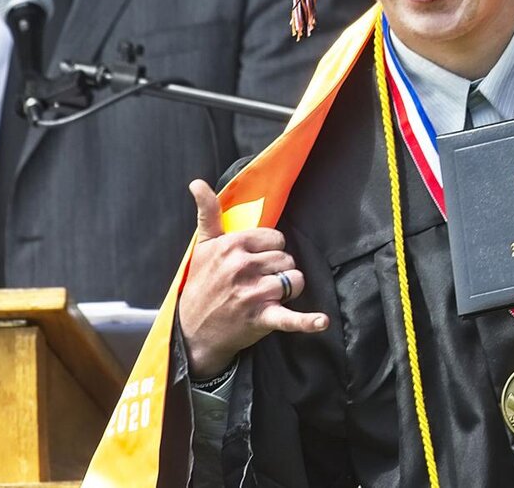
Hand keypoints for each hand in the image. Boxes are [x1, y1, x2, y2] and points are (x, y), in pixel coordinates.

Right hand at [178, 179, 328, 378]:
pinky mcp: (261, 318)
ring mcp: (253, 293)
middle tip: (257, 281)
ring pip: (295, 280)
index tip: (255, 261)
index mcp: (232, 245)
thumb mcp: (203, 246)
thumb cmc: (202, 284)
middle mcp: (243, 267)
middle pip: (287, 258)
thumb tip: (197, 182)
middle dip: (278, 269)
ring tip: (267, 296)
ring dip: (288, 289)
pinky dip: (307, 322)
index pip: (276, 238)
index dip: (270, 250)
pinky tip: (322, 322)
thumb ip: (208, 212)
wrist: (192, 332)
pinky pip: (290, 318)